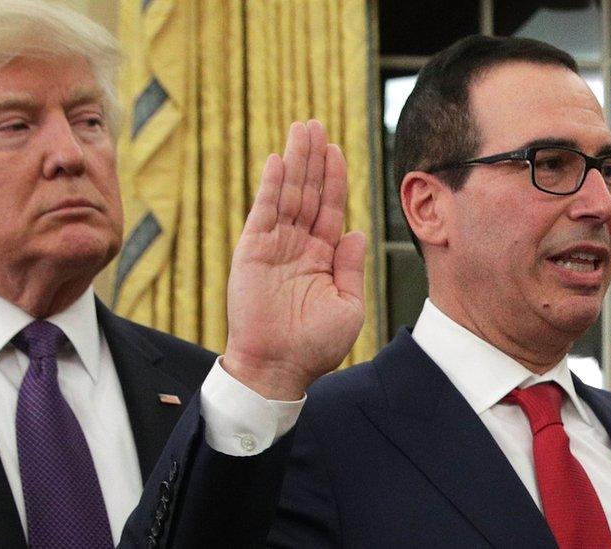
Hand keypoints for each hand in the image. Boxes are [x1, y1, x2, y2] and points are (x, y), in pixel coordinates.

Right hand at [223, 120, 365, 399]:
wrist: (278, 368)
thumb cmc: (315, 346)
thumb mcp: (348, 306)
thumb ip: (351, 267)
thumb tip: (358, 231)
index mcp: (323, 257)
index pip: (331, 207)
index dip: (335, 178)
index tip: (336, 149)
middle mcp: (298, 245)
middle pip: (308, 192)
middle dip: (313, 158)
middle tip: (315, 124)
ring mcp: (274, 246)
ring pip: (287, 194)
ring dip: (294, 162)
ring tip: (300, 129)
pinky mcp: (252, 251)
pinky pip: (263, 212)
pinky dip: (270, 186)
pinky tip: (277, 161)